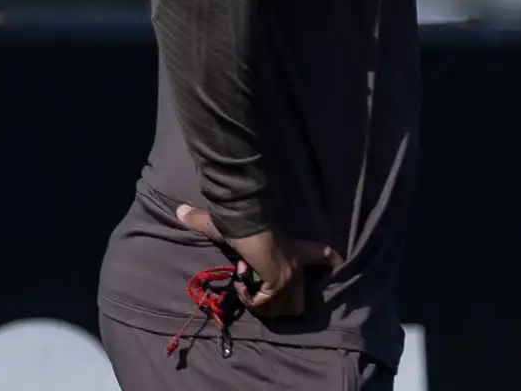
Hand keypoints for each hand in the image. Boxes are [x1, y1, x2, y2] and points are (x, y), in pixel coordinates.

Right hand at [176, 204, 340, 318]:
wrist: (245, 221)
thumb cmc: (240, 219)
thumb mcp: (227, 224)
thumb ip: (203, 220)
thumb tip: (180, 212)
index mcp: (295, 248)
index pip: (326, 256)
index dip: (335, 263)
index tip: (340, 267)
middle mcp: (297, 264)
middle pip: (300, 303)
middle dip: (277, 306)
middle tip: (258, 290)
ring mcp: (290, 275)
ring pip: (282, 309)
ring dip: (259, 303)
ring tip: (246, 284)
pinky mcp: (279, 283)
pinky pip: (263, 304)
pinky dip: (248, 299)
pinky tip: (240, 283)